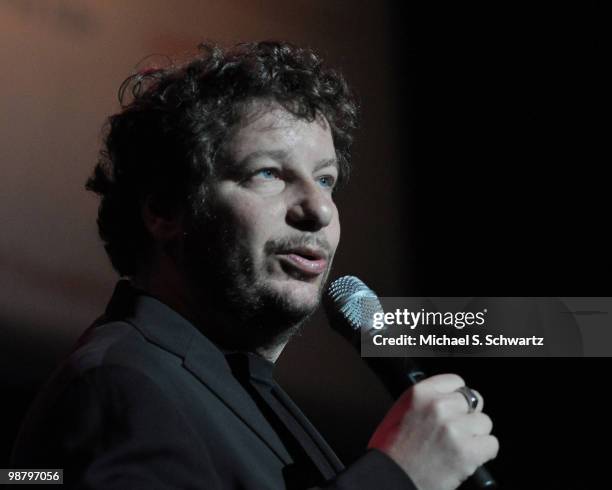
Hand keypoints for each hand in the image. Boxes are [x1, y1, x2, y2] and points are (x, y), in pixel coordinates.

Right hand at [368, 374, 498, 489]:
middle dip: (467, 416)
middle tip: (455, 430)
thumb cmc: (392, 449)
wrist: (393, 478)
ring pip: (484, 422)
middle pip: (473, 400)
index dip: (457, 396)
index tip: (456, 406)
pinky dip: (483, 453)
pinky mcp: (467, 451)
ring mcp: (454, 428)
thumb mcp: (400, 411)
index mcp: (420, 393)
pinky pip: (491, 444)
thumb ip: (425, 399)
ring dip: (475, 435)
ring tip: (458, 446)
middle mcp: (438, 406)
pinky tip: (467, 457)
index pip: (456, 382)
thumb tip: (448, 396)